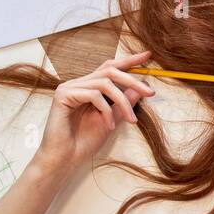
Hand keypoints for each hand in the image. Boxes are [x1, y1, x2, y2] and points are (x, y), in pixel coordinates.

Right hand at [32, 50, 156, 172]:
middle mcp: (78, 83)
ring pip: (105, 83)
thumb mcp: (113, 119)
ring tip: (131, 120)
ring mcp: (69, 88)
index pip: (110, 67)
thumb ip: (125, 101)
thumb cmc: (85, 141)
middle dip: (132, 80)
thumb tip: (143, 85)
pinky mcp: (63, 95)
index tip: (148, 55)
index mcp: (89, 87)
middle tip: (150, 93)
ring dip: (123, 102)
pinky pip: (94, 95)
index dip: (129, 60)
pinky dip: (106, 111)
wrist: (65, 159)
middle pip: (110, 70)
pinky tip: (108, 126)